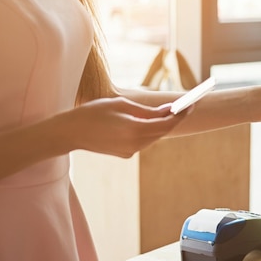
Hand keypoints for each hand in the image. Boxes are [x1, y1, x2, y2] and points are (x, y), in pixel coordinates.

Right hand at [56, 97, 188, 157]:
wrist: (70, 132)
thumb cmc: (94, 113)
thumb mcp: (122, 105)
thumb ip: (148, 110)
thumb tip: (169, 110)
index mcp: (135, 129)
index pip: (167, 124)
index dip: (181, 115)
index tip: (191, 105)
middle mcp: (135, 144)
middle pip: (163, 132)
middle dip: (174, 119)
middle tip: (184, 106)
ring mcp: (131, 152)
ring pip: (154, 137)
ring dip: (160, 125)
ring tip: (167, 111)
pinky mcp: (126, 155)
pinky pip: (143, 142)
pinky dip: (148, 132)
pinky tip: (144, 122)